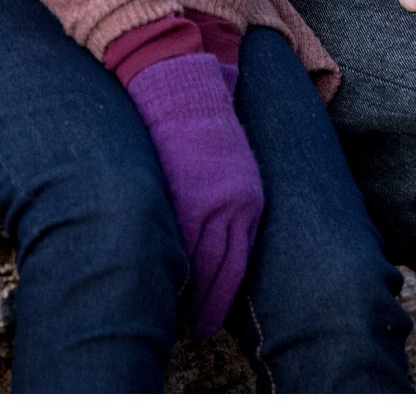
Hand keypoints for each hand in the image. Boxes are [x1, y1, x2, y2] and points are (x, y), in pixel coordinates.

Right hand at [125, 53, 264, 337]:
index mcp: (250, 200)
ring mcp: (210, 203)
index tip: (212, 317)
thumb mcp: (229, 170)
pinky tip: (166, 286)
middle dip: (211, 306)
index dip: (225, 295)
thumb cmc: (200, 125)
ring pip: (202, 267)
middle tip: (198, 329)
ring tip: (180, 321)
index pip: (240, 264)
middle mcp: (237, 206)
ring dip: (191, 297)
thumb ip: (227, 206)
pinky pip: (181, 245)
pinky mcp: (183, 196)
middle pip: (225, 273)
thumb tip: (215, 240)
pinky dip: (175, 271)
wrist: (181, 86)